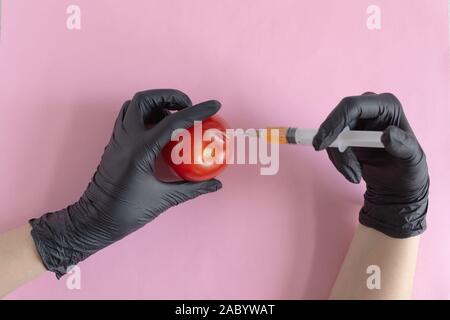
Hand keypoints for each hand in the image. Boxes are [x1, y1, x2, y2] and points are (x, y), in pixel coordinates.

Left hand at [30, 89, 222, 277]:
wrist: (94, 220)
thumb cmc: (127, 211)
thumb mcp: (164, 199)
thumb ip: (192, 189)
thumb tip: (216, 184)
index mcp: (141, 149)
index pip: (173, 121)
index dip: (198, 111)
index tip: (214, 105)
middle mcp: (126, 138)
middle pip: (145, 99)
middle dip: (169, 97)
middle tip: (187, 107)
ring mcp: (117, 139)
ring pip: (133, 106)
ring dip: (155, 104)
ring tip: (174, 117)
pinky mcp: (114, 144)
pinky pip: (128, 118)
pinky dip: (145, 116)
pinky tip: (159, 131)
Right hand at [313, 92, 428, 237]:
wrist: (398, 184)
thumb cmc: (409, 169)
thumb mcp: (413, 159)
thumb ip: (403, 145)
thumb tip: (387, 134)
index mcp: (387, 106)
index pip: (352, 106)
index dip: (334, 122)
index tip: (323, 144)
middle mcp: (369, 109)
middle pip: (337, 120)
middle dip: (336, 147)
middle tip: (342, 168)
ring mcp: (356, 121)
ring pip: (332, 135)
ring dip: (340, 159)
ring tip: (356, 176)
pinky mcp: (346, 135)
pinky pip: (331, 146)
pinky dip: (339, 162)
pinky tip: (354, 172)